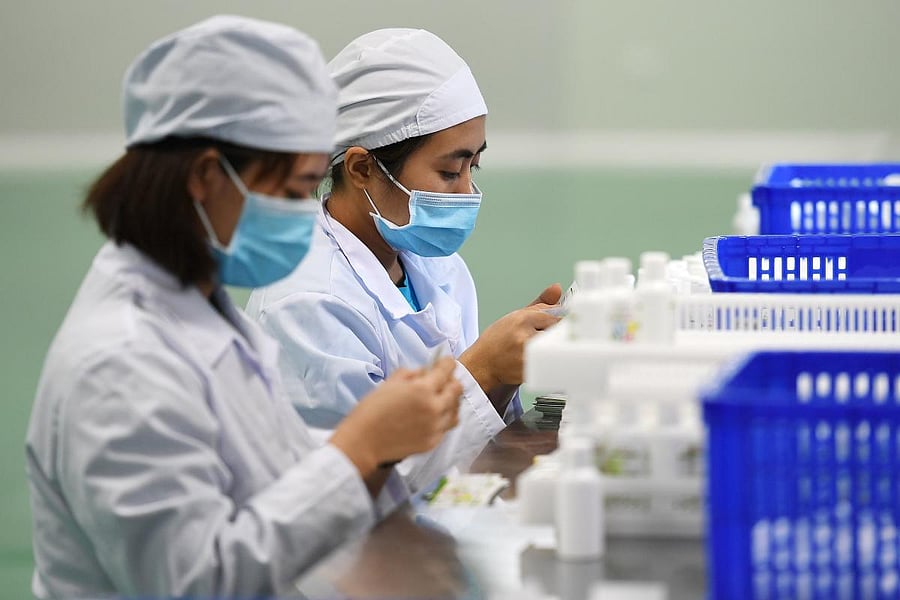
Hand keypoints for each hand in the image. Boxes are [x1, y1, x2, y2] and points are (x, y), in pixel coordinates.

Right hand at [331, 357, 462, 476]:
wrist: (364, 441)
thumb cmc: (372, 409)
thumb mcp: (390, 383)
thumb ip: (411, 374)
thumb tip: (425, 373)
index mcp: (423, 389)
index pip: (446, 371)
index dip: (447, 363)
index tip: (446, 362)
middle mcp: (434, 407)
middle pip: (457, 390)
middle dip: (452, 381)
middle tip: (444, 381)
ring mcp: (436, 427)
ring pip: (456, 410)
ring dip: (451, 402)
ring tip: (440, 400)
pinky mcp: (433, 442)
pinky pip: (446, 426)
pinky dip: (443, 418)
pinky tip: (432, 416)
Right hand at [459, 284, 561, 393]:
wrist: (481, 366)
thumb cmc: (496, 342)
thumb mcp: (515, 317)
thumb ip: (540, 305)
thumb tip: (557, 288)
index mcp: (521, 319)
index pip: (555, 315)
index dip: (556, 320)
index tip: (554, 324)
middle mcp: (524, 336)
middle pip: (557, 332)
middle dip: (554, 335)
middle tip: (541, 340)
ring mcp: (528, 356)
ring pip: (554, 348)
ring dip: (550, 349)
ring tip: (536, 350)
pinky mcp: (530, 371)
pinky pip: (549, 362)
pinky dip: (546, 362)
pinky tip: (533, 361)